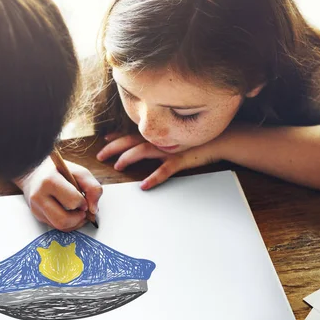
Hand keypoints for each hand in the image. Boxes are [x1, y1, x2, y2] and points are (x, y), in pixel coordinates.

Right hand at [15, 156, 102, 231]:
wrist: (36, 172)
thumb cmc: (60, 171)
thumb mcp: (79, 172)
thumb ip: (92, 187)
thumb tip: (93, 210)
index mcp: (50, 181)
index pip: (72, 201)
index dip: (83, 203)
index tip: (84, 199)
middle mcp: (39, 196)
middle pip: (63, 220)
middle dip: (78, 218)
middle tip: (82, 210)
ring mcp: (36, 208)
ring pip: (59, 226)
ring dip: (74, 223)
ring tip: (78, 213)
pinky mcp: (37, 216)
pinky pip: (56, 227)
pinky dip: (68, 224)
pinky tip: (70, 214)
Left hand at [97, 133, 222, 189]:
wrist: (219, 140)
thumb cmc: (195, 141)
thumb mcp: (173, 139)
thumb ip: (157, 141)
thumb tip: (142, 144)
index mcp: (156, 135)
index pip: (131, 134)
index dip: (116, 137)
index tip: (104, 140)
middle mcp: (159, 140)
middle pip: (130, 141)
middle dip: (113, 148)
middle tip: (100, 156)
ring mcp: (168, 149)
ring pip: (143, 151)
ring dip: (128, 158)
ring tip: (118, 166)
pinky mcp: (180, 160)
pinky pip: (164, 170)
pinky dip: (153, 177)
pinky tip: (144, 185)